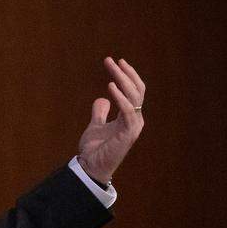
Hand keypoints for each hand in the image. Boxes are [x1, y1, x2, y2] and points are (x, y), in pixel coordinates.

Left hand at [77, 57, 145, 182]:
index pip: (134, 91)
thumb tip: (102, 99)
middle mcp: (134, 120)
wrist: (90, 167)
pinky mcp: (128, 134)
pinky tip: (111, 87)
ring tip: (111, 67)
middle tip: (111, 59)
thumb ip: (100, 113)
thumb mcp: (96, 126)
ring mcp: (133, 127)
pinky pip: (128, 112)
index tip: (116, 61)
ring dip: (123, 80)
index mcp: (129, 117)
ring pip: (134, 97)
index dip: (128, 75)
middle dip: (125, 73)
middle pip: (136, 90)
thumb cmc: (95, 149)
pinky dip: (120, 98)